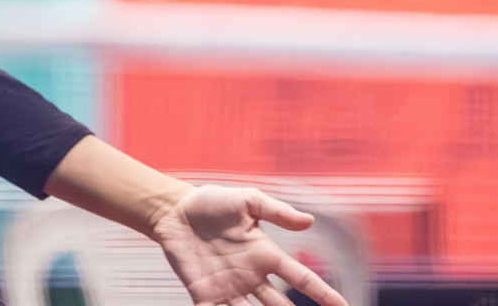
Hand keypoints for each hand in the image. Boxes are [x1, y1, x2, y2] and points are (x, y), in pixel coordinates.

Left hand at [148, 185, 348, 305]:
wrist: (173, 211)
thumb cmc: (211, 202)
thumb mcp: (247, 202)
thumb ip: (277, 212)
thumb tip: (310, 221)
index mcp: (266, 256)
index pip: (302, 280)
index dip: (324, 295)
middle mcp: (252, 278)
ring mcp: (229, 289)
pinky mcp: (205, 295)